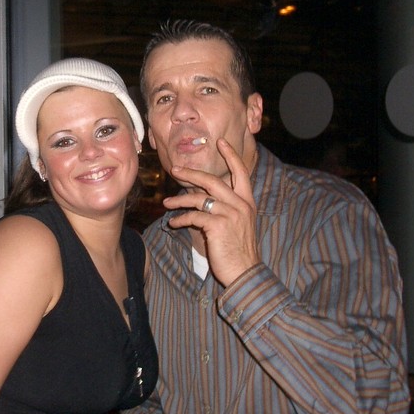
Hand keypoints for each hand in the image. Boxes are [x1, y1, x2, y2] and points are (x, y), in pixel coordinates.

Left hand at [164, 138, 260, 286]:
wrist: (245, 272)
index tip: (221, 142)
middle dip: (191, 173)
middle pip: (212, 180)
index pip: (241, 172)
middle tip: (174, 169)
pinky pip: (193, 216)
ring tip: (166, 203)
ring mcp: (230, 214)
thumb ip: (226, 208)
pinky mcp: (218, 226)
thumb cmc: (238, 249)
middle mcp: (240, 204)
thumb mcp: (238, 224)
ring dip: (179, 200)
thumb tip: (203, 197)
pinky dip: (180, 218)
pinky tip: (173, 223)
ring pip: (199, 198)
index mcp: (247, 201)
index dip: (231, 156)